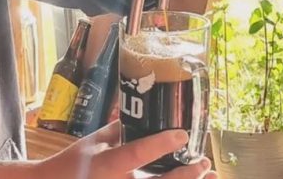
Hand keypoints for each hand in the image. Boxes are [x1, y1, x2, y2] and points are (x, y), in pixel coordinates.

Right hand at [38, 121, 216, 178]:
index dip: (160, 144)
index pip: (135, 154)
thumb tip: (142, 110)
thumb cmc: (74, 162)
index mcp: (105, 164)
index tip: (182, 134)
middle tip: (203, 161)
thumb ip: (119, 128)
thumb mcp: (94, 141)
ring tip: (208, 175)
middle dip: (185, 174)